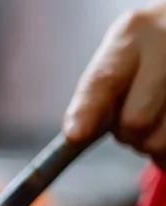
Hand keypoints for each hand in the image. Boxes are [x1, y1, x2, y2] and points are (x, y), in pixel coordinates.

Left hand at [64, 2, 165, 166]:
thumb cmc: (150, 50)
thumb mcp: (124, 51)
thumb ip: (101, 88)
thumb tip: (78, 133)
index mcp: (134, 32)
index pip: (106, 78)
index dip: (88, 110)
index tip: (75, 134)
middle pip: (135, 120)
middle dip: (128, 134)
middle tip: (135, 123)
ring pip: (159, 140)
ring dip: (153, 145)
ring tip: (159, 121)